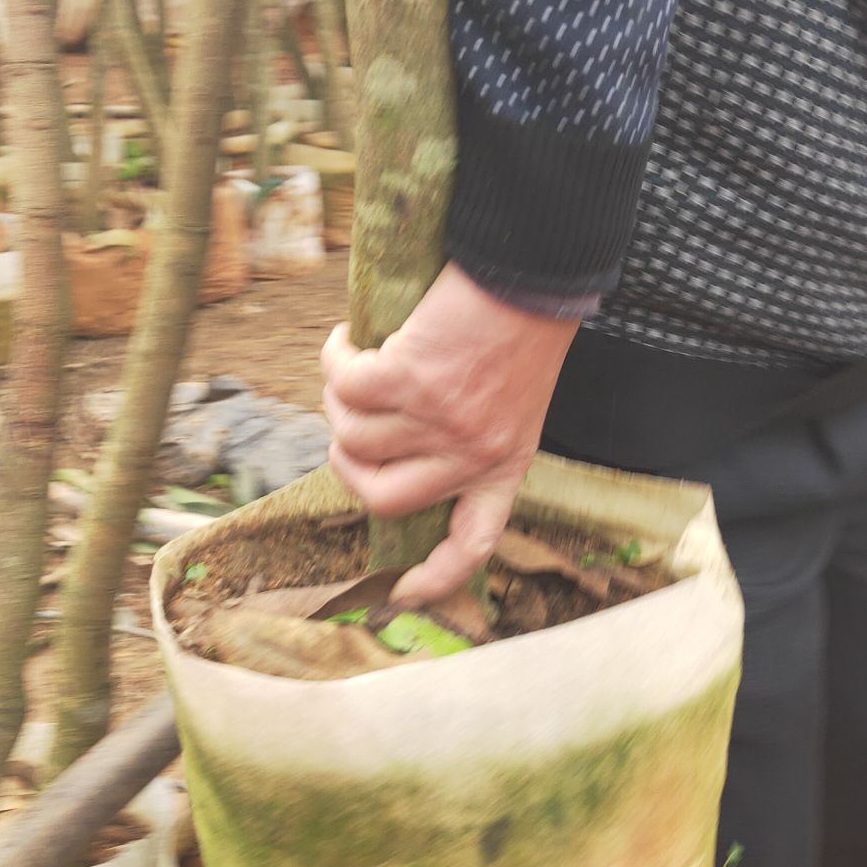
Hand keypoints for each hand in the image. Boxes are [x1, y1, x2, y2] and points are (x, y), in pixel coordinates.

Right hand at [321, 262, 576, 602]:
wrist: (531, 273)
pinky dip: (335, 358)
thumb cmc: (522, 329)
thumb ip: (470, 438)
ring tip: (351, 362)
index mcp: (502, 465)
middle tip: (347, 432)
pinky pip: (344, 384)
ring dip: (338, 399)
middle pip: (384, 497)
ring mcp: (437, 420)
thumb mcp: (512, 403)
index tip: (404, 593)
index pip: (473, 543)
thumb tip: (402, 449)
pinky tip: (346, 338)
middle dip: (350, 467)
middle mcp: (469, 454)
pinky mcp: (407, 379)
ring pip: (353, 434)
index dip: (437, 576)